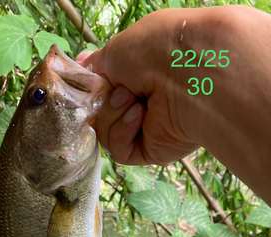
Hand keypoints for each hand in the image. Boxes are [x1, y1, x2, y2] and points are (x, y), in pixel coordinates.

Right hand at [76, 9, 200, 166]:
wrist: (189, 72)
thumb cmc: (156, 51)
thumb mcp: (116, 51)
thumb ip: (96, 64)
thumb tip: (80, 65)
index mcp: (138, 78)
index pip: (103, 93)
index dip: (92, 92)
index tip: (84, 85)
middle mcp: (144, 103)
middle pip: (99, 116)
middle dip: (103, 103)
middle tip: (120, 89)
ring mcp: (148, 129)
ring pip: (106, 135)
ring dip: (112, 116)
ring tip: (133, 99)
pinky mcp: (151, 151)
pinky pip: (120, 151)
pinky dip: (122, 133)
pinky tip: (140, 117)